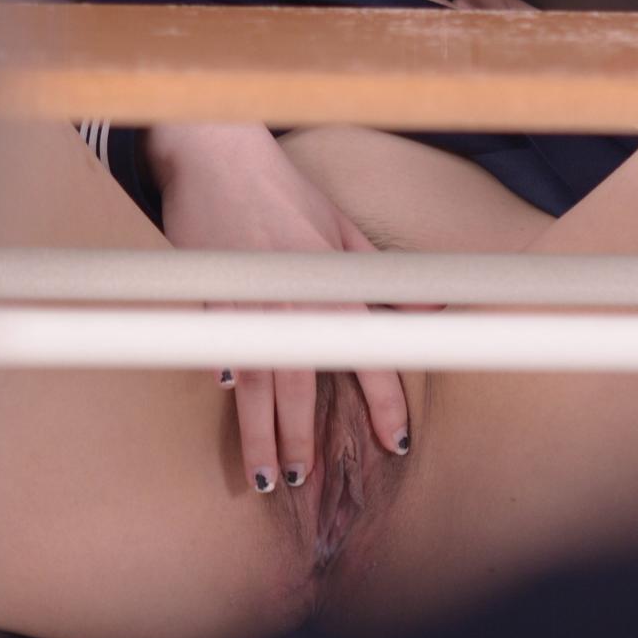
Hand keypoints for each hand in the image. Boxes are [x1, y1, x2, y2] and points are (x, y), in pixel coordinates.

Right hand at [144, 122, 429, 493]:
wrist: (218, 153)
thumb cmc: (283, 190)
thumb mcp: (341, 228)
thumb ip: (381, 276)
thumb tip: (430, 306)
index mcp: (331, 283)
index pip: (368, 354)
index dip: (385, 403)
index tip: (394, 441)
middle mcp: (292, 298)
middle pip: (301, 386)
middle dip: (304, 440)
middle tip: (307, 483)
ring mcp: (246, 299)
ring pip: (255, 383)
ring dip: (260, 435)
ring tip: (265, 478)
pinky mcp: (207, 293)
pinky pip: (215, 346)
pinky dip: (220, 378)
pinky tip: (222, 406)